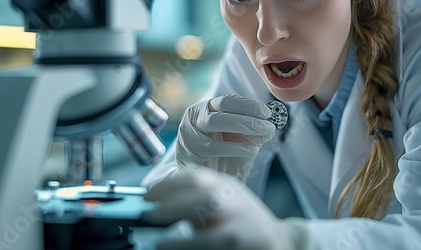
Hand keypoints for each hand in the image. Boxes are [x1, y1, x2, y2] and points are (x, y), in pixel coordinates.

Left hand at [142, 167, 289, 249]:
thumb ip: (194, 198)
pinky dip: (194, 247)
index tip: (146, 196)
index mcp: (224, 185)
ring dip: (184, 234)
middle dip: (174, 202)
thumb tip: (156, 201)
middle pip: (204, 193)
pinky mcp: (240, 242)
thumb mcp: (221, 201)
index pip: (195, 177)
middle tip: (149, 213)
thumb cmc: (240, 220)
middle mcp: (233, 199)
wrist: (274, 240)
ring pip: (212, 224)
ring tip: (161, 244)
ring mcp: (239, 222)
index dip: (168, 185)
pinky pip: (215, 244)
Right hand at [175, 94, 275, 180]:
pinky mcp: (187, 153)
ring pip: (214, 126)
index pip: (227, 100)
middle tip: (268, 126)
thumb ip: (253, 131)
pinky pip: (211, 148)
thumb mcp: (240, 138)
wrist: (204, 178)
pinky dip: (234, 148)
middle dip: (247, 119)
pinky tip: (249, 151)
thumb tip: (270, 127)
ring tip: (261, 139)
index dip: (248, 105)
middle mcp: (194, 117)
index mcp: (207, 108)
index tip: (267, 112)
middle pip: (221, 112)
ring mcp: (188, 134)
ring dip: (242, 132)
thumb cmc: (223, 153)